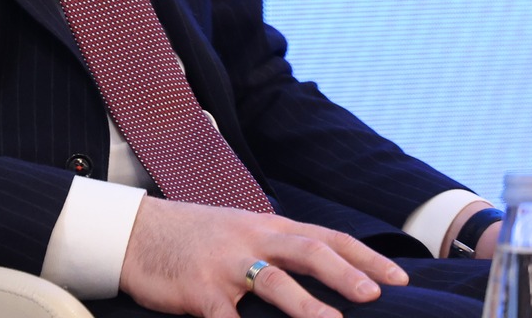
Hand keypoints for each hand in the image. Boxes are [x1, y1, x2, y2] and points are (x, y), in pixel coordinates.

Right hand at [119, 198, 407, 317]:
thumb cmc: (191, 237)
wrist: (132, 232)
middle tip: (375, 294)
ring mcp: (223, 265)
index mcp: (265, 227)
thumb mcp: (238, 230)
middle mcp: (249, 240)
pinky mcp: (198, 291)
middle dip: (344, 272)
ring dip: (306, 306)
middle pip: (305, 250)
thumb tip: (325, 268)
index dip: (364, 257)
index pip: (325, 237)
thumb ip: (276, 247)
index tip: (400, 277)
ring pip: (271, 281)